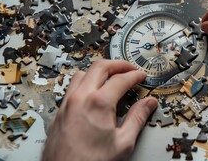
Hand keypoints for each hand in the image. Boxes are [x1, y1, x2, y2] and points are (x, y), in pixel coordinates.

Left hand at [42, 60, 157, 160]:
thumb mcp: (123, 143)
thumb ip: (138, 118)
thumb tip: (148, 104)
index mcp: (98, 103)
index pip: (120, 79)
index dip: (134, 75)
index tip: (141, 76)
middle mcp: (80, 98)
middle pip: (100, 67)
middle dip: (118, 65)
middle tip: (129, 69)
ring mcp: (67, 104)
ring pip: (83, 73)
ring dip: (99, 71)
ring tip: (111, 76)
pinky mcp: (59, 112)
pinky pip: (73, 86)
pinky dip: (86, 81)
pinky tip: (93, 91)